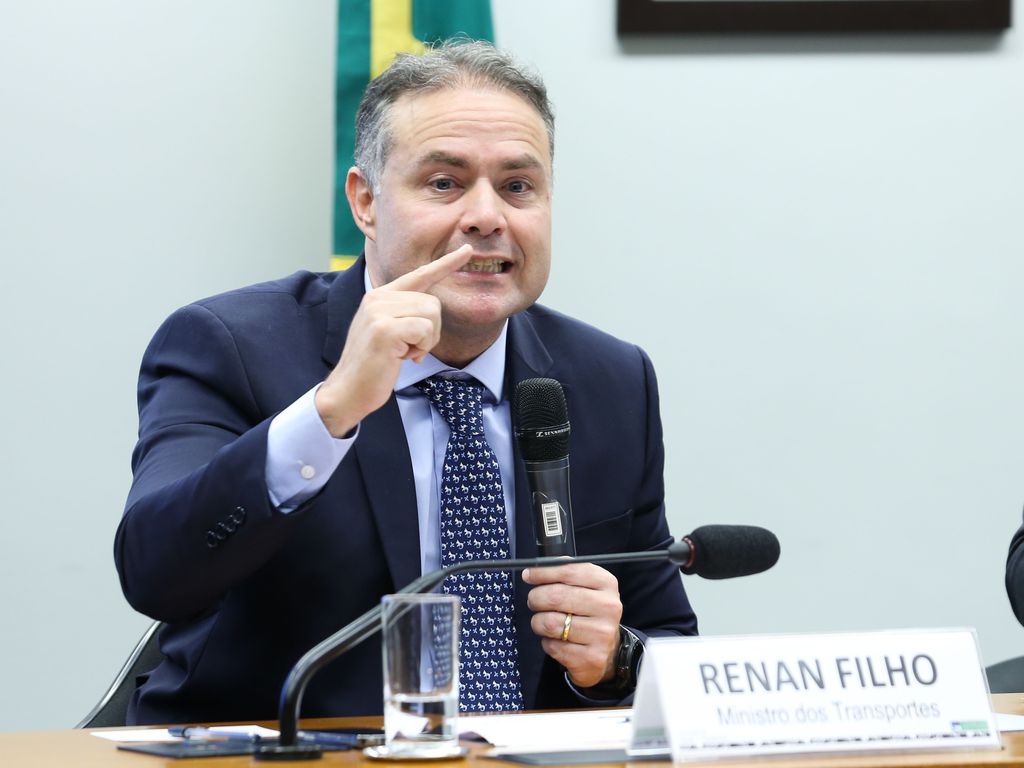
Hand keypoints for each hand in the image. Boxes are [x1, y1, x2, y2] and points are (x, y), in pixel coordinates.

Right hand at [315, 245, 473, 435]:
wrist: (349, 391)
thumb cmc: (374, 366)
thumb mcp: (389, 332)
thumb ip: (406, 314)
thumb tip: (432, 308)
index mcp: (380, 296)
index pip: (419, 274)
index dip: (446, 263)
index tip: (467, 251)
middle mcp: (378, 298)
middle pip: (433, 302)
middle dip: (431, 332)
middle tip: (412, 349)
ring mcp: (379, 311)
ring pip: (431, 314)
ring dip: (427, 341)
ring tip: (405, 352)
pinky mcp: (384, 328)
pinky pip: (425, 330)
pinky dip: (422, 347)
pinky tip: (403, 357)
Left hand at [522, 563, 622, 687]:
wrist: (608, 650)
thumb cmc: (588, 612)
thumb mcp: (586, 586)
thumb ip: (565, 572)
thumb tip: (535, 569)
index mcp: (606, 583)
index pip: (568, 571)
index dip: (542, 572)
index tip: (528, 575)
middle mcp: (608, 607)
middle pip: (555, 596)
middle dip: (536, 598)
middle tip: (534, 602)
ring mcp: (602, 634)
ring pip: (549, 623)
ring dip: (539, 623)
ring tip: (545, 623)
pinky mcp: (592, 657)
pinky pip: (553, 646)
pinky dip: (548, 643)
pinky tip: (557, 641)